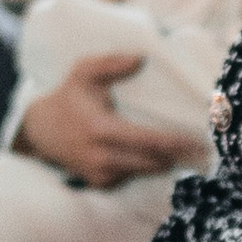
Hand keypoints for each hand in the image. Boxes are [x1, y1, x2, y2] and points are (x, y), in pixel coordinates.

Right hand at [15, 49, 204, 185]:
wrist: (40, 131)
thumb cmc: (69, 97)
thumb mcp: (83, 72)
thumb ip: (110, 63)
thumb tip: (140, 58)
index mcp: (101, 130)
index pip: (146, 140)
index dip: (174, 143)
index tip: (197, 141)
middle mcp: (101, 157)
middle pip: (151, 162)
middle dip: (177, 155)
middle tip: (201, 148)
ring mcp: (100, 174)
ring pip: (143, 171)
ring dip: (163, 162)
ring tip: (186, 152)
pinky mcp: (99, 183)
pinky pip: (130, 176)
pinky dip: (143, 167)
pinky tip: (156, 157)